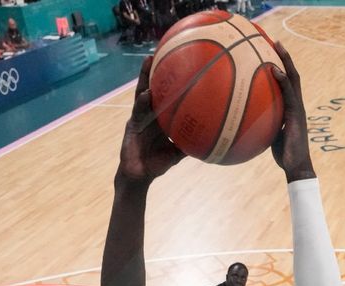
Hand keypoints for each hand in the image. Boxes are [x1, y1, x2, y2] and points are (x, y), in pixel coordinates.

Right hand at [116, 55, 184, 183]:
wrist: (140, 176)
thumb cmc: (157, 163)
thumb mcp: (178, 152)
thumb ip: (190, 143)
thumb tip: (212, 140)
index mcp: (158, 117)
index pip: (163, 94)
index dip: (166, 79)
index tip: (176, 61)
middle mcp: (148, 114)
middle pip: (150, 87)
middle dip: (153, 70)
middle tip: (159, 50)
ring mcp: (138, 118)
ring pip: (141, 93)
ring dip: (144, 77)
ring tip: (149, 62)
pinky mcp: (132, 126)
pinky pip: (138, 111)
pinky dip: (143, 102)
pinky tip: (148, 94)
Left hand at [268, 42, 314, 182]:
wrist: (296, 166)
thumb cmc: (283, 154)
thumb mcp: (270, 135)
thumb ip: (264, 123)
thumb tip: (245, 119)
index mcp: (292, 108)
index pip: (288, 83)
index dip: (282, 67)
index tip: (273, 53)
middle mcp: (297, 104)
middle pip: (293, 75)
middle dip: (285, 57)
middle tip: (276, 41)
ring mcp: (298, 108)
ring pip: (294, 79)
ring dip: (286, 61)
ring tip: (277, 46)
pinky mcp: (296, 114)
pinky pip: (289, 94)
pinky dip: (282, 80)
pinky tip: (273, 70)